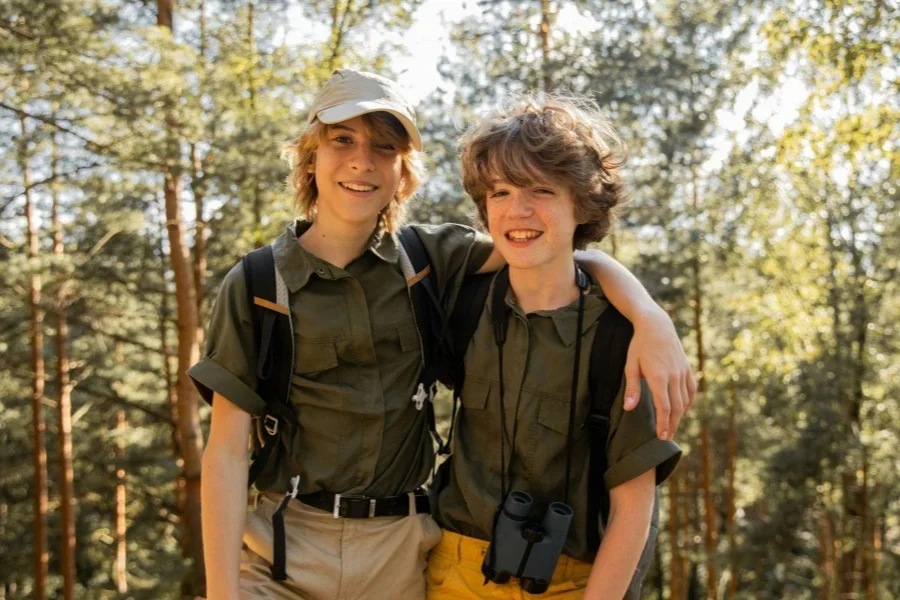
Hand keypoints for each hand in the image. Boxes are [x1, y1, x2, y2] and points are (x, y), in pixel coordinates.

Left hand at [623, 307, 695, 439]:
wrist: (657, 326)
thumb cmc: (640, 346)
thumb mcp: (631, 365)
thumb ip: (632, 388)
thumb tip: (629, 408)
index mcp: (658, 377)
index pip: (664, 407)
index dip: (663, 423)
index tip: (661, 436)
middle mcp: (673, 376)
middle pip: (676, 407)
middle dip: (672, 425)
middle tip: (667, 437)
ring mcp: (682, 372)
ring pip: (685, 400)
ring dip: (680, 416)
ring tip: (672, 426)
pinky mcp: (687, 368)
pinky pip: (691, 389)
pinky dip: (688, 402)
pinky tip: (683, 409)